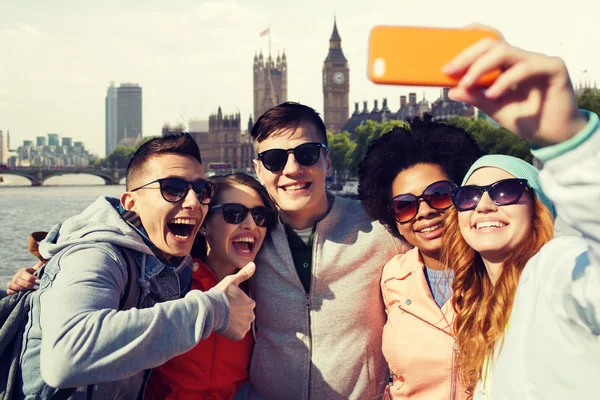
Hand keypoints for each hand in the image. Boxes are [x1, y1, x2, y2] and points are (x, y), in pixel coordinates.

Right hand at [7, 260, 42, 294]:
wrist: (32, 285)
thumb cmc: (36, 277)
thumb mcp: (38, 271)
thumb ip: (41, 266)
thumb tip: (46, 258)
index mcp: (22, 271)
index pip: (23, 273)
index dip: (31, 278)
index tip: (38, 281)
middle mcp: (16, 277)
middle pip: (17, 280)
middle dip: (27, 284)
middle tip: (36, 287)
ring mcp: (12, 283)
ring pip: (11, 285)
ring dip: (21, 288)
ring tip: (30, 291)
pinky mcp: (10, 290)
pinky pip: (9, 291)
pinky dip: (14, 293)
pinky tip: (22, 294)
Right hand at [214, 262, 255, 340]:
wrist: (209, 310)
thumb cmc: (220, 294)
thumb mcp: (231, 281)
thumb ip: (244, 274)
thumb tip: (253, 264)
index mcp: (250, 303)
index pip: (246, 305)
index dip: (236, 304)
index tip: (228, 303)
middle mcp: (251, 315)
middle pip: (245, 315)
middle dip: (237, 314)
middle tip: (225, 311)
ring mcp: (245, 326)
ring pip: (242, 325)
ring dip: (235, 323)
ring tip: (224, 318)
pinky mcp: (239, 335)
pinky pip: (237, 334)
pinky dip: (232, 332)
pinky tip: (225, 326)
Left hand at [443, 36, 587, 145]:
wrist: (555, 136)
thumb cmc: (527, 120)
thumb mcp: (495, 109)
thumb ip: (476, 98)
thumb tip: (451, 91)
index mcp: (508, 65)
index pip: (487, 44)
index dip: (467, 45)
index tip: (445, 61)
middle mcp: (522, 58)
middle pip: (492, 44)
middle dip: (467, 56)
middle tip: (449, 71)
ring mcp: (538, 60)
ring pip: (505, 51)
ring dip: (481, 67)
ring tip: (467, 84)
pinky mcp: (553, 67)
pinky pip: (525, 67)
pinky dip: (506, 80)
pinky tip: (493, 94)